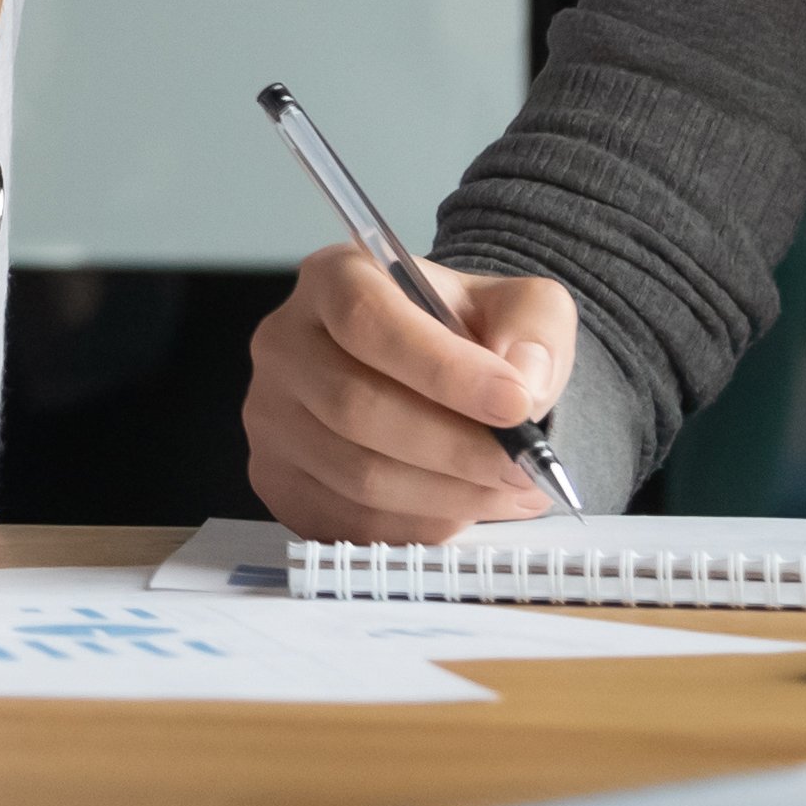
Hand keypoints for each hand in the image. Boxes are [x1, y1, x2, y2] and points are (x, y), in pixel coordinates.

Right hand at [241, 241, 573, 544]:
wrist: (431, 371)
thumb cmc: (465, 334)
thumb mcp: (516, 305)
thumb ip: (533, 328)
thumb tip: (524, 383)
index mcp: (333, 279)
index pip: (367, 321)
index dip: (442, 369)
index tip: (515, 404)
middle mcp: (286, 344)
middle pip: (357, 407)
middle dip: (455, 448)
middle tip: (523, 467)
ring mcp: (272, 419)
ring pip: (358, 476)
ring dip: (449, 495)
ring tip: (511, 489)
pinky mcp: (280, 483)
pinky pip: (353, 524)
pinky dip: (424, 525)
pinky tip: (469, 507)